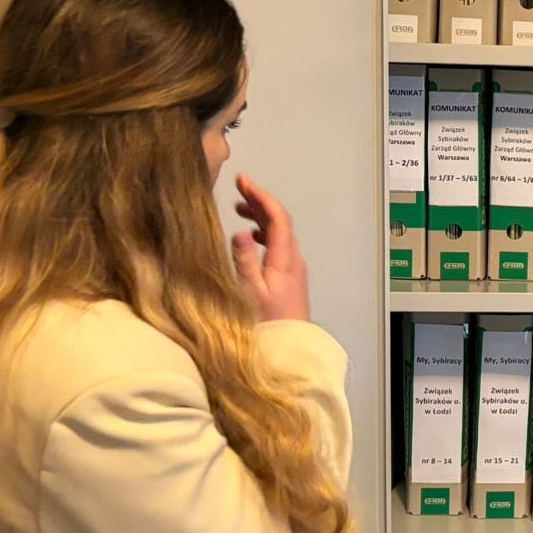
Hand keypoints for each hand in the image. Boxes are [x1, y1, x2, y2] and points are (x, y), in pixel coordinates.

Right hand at [232, 175, 310, 322]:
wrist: (289, 351)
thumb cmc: (267, 325)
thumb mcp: (250, 293)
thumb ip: (245, 262)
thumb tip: (240, 231)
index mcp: (285, 260)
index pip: (278, 218)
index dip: (261, 196)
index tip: (243, 181)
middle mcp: (293, 261)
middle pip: (280, 222)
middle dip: (260, 202)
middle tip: (239, 188)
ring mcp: (293, 270)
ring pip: (279, 234)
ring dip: (261, 218)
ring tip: (240, 210)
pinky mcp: (290, 280)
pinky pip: (278, 247)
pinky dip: (264, 235)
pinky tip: (250, 238)